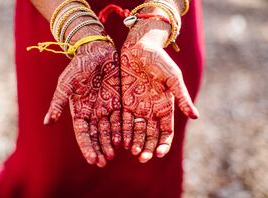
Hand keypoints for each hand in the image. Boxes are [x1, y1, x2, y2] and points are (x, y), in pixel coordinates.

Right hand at [44, 41, 120, 167]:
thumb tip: (47, 123)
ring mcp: (107, 107)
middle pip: (96, 135)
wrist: (97, 51)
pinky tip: (125, 140)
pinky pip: (121, 119)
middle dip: (99, 149)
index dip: (87, 147)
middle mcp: (93, 112)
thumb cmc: (79, 66)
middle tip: (104, 162)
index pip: (83, 133)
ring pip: (109, 130)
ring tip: (113, 155)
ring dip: (110, 143)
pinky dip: (122, 130)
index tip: (93, 159)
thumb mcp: (66, 83)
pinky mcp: (119, 101)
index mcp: (79, 110)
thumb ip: (58, 102)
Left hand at [121, 19, 198, 162]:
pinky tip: (121, 140)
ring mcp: (138, 106)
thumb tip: (195, 116)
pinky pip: (124, 119)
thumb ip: (181, 97)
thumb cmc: (159, 60)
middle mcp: (151, 109)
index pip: (166, 131)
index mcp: (165, 106)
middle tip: (143, 158)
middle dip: (148, 147)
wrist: (140, 47)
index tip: (159, 153)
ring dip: (135, 142)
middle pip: (151, 134)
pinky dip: (123, 131)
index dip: (163, 143)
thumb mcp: (173, 78)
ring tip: (133, 152)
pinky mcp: (125, 101)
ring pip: (137, 130)